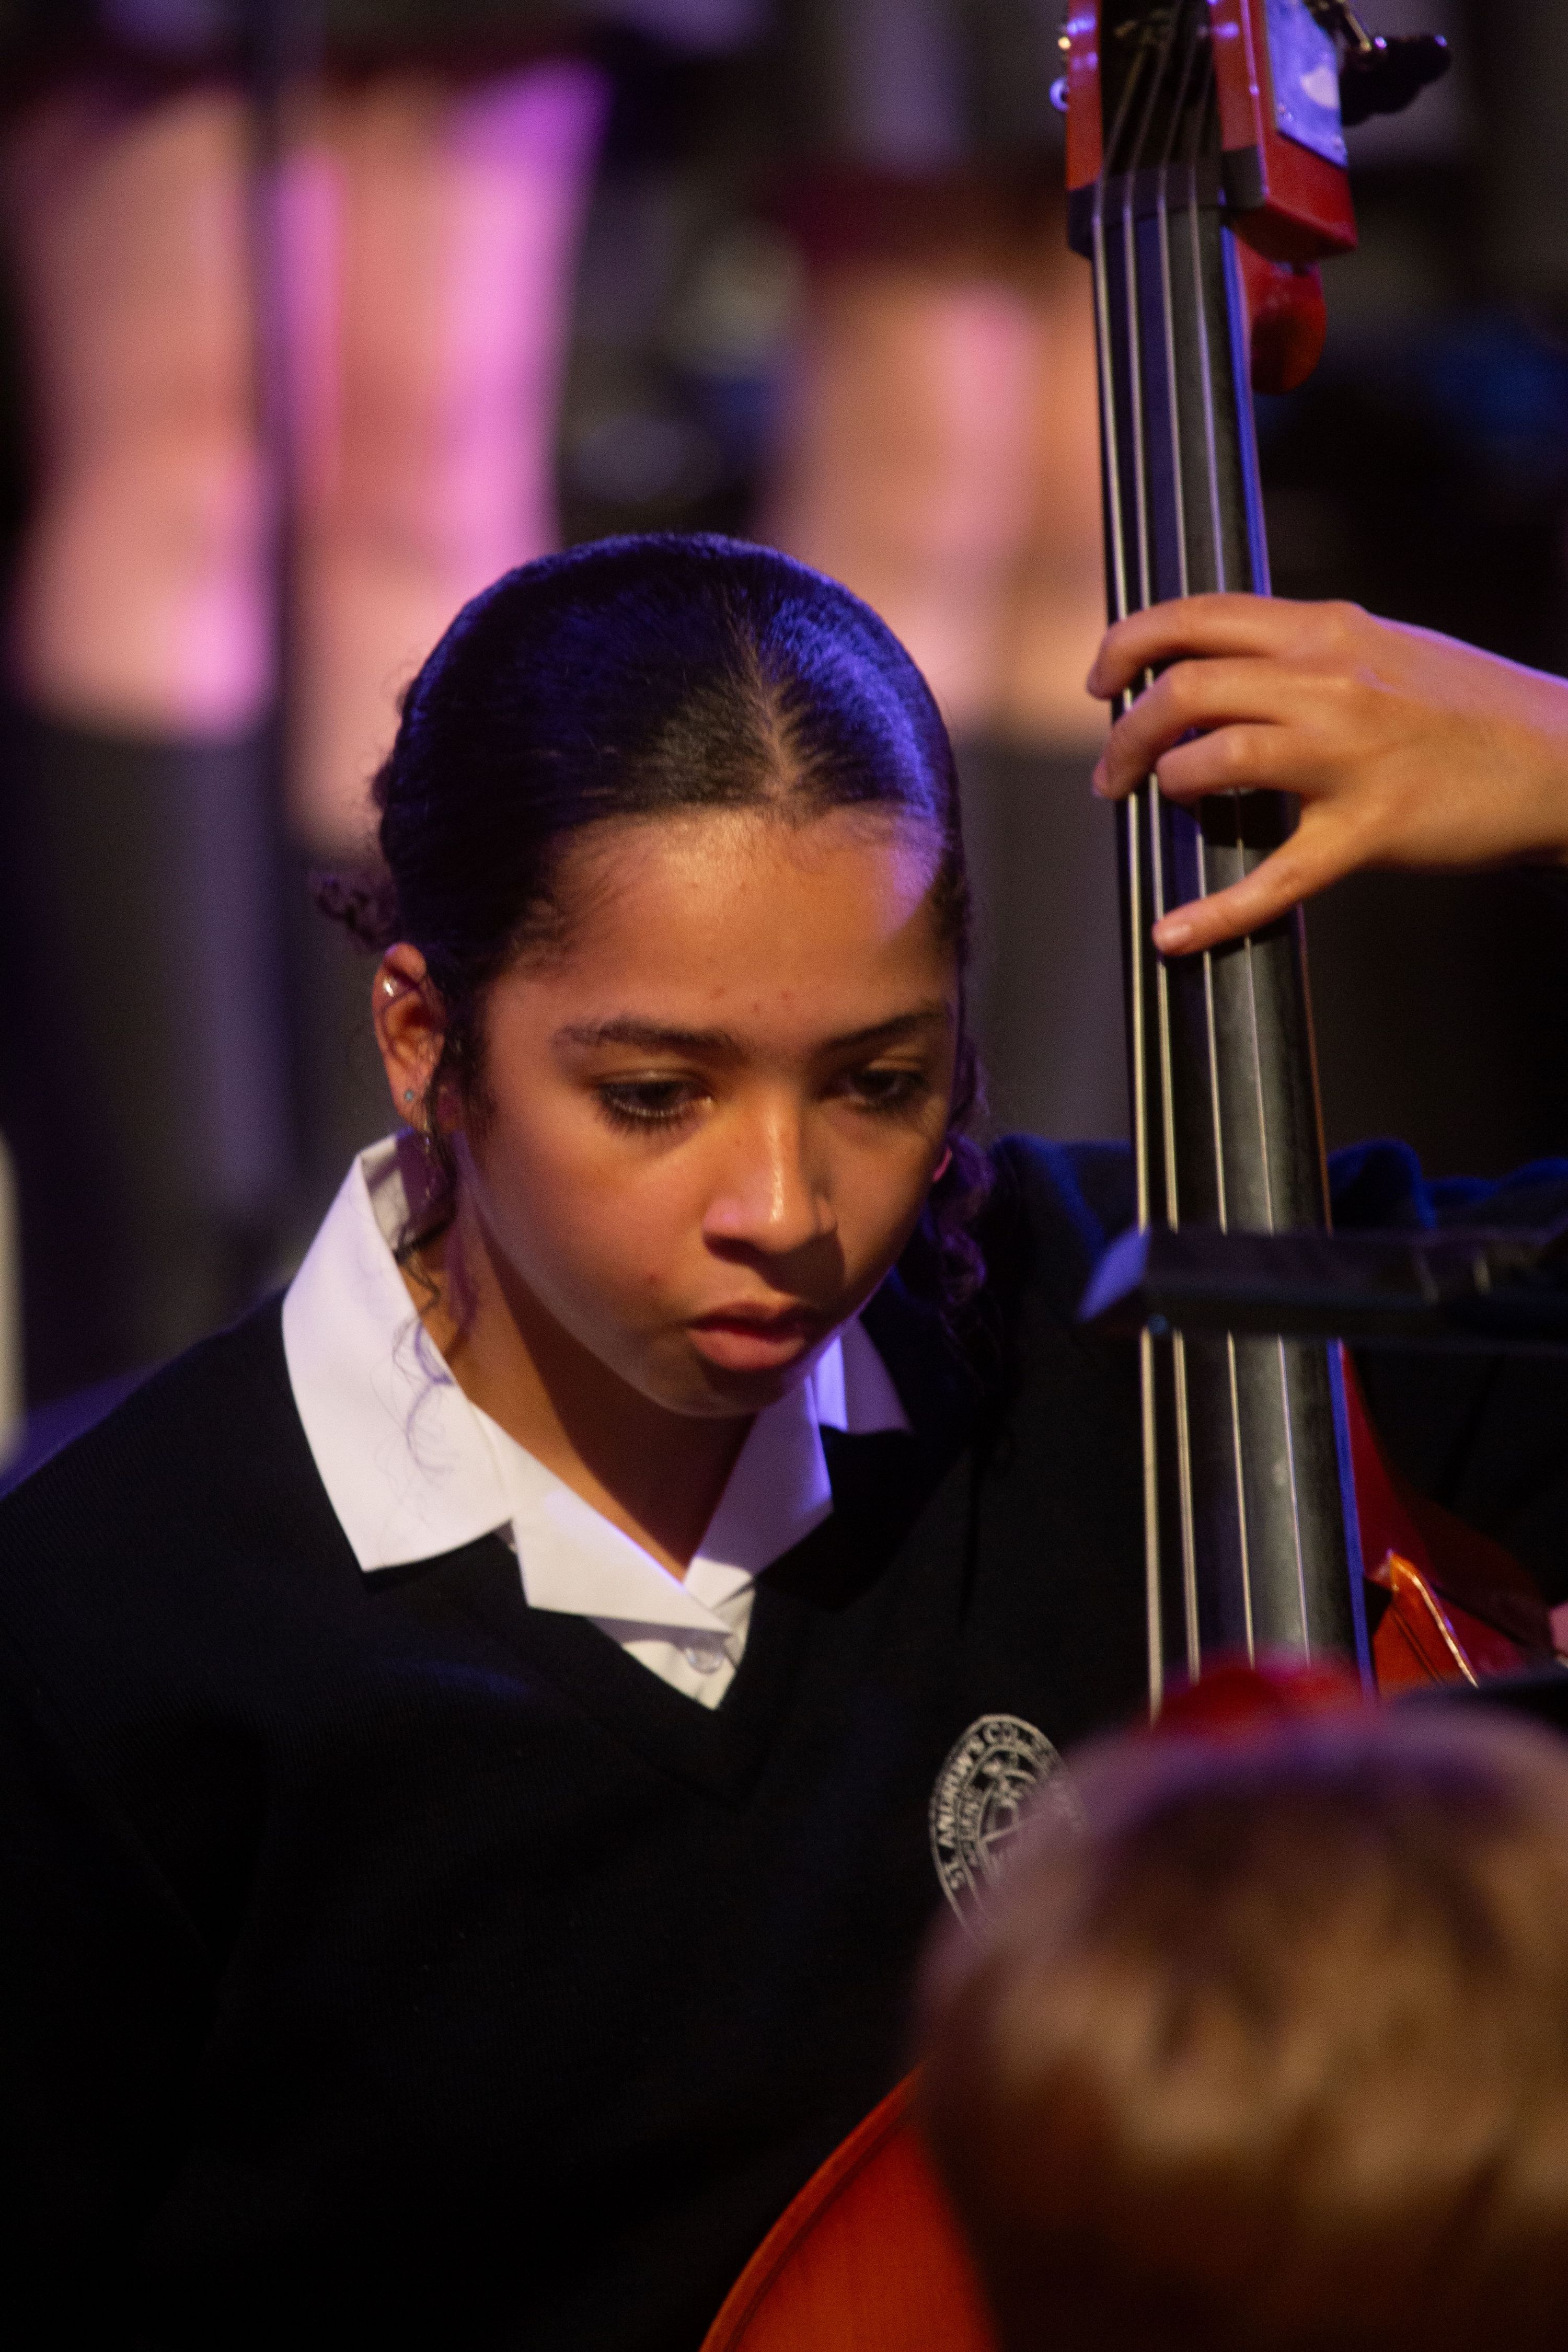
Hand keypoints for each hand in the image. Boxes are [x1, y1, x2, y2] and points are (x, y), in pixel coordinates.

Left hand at [1086, 593, 1567, 954]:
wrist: (1563, 755)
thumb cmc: (1465, 709)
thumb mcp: (1381, 649)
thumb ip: (1302, 653)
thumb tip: (1219, 669)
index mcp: (1326, 630)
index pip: (1194, 618)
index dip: (1127, 646)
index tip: (1100, 682)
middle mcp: (1331, 682)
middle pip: (1185, 690)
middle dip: (1127, 734)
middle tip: (1112, 773)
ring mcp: (1349, 757)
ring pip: (1213, 760)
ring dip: (1164, 785)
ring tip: (1160, 805)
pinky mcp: (1369, 830)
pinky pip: (1274, 879)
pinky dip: (1212, 912)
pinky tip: (1172, 933)